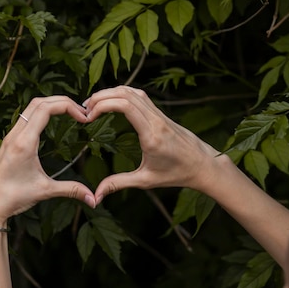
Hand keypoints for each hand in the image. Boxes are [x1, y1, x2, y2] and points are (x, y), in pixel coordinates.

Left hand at [0, 96, 95, 227]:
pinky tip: (52, 122)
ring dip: (51, 105)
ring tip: (69, 113)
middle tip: (80, 111)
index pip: (46, 109)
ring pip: (31, 108)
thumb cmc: (12, 197)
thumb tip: (93, 198)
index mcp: (24, 142)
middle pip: (39, 102)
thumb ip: (71, 190)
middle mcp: (16, 135)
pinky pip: (26, 118)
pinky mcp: (9, 142)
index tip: (83, 117)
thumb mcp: (45, 191)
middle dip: (62, 101)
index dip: (68, 106)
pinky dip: (41, 113)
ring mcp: (10, 137)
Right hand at [84, 86, 222, 201]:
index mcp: (152, 134)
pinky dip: (123, 94)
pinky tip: (112, 102)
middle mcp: (156, 120)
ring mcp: (160, 114)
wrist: (204, 165)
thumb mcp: (146, 181)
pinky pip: (140, 96)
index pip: (125, 106)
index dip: (102, 105)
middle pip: (126, 94)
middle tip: (84, 108)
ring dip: (111, 93)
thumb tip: (96, 196)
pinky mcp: (161, 114)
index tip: (87, 116)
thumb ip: (119, 184)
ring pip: (133, 91)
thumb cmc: (177, 174)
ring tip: (93, 104)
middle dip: (101, 96)